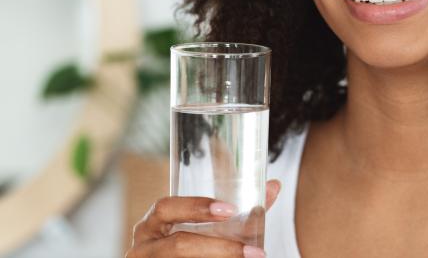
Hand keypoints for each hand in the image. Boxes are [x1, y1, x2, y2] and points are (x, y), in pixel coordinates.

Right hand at [125, 179, 280, 257]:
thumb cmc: (186, 245)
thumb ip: (236, 211)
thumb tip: (274, 186)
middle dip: (218, 247)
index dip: (196, 207)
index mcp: (152, 223)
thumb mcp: (202, 228)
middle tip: (252, 251)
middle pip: (179, 245)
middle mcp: (144, 246)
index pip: (166, 207)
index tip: (229, 209)